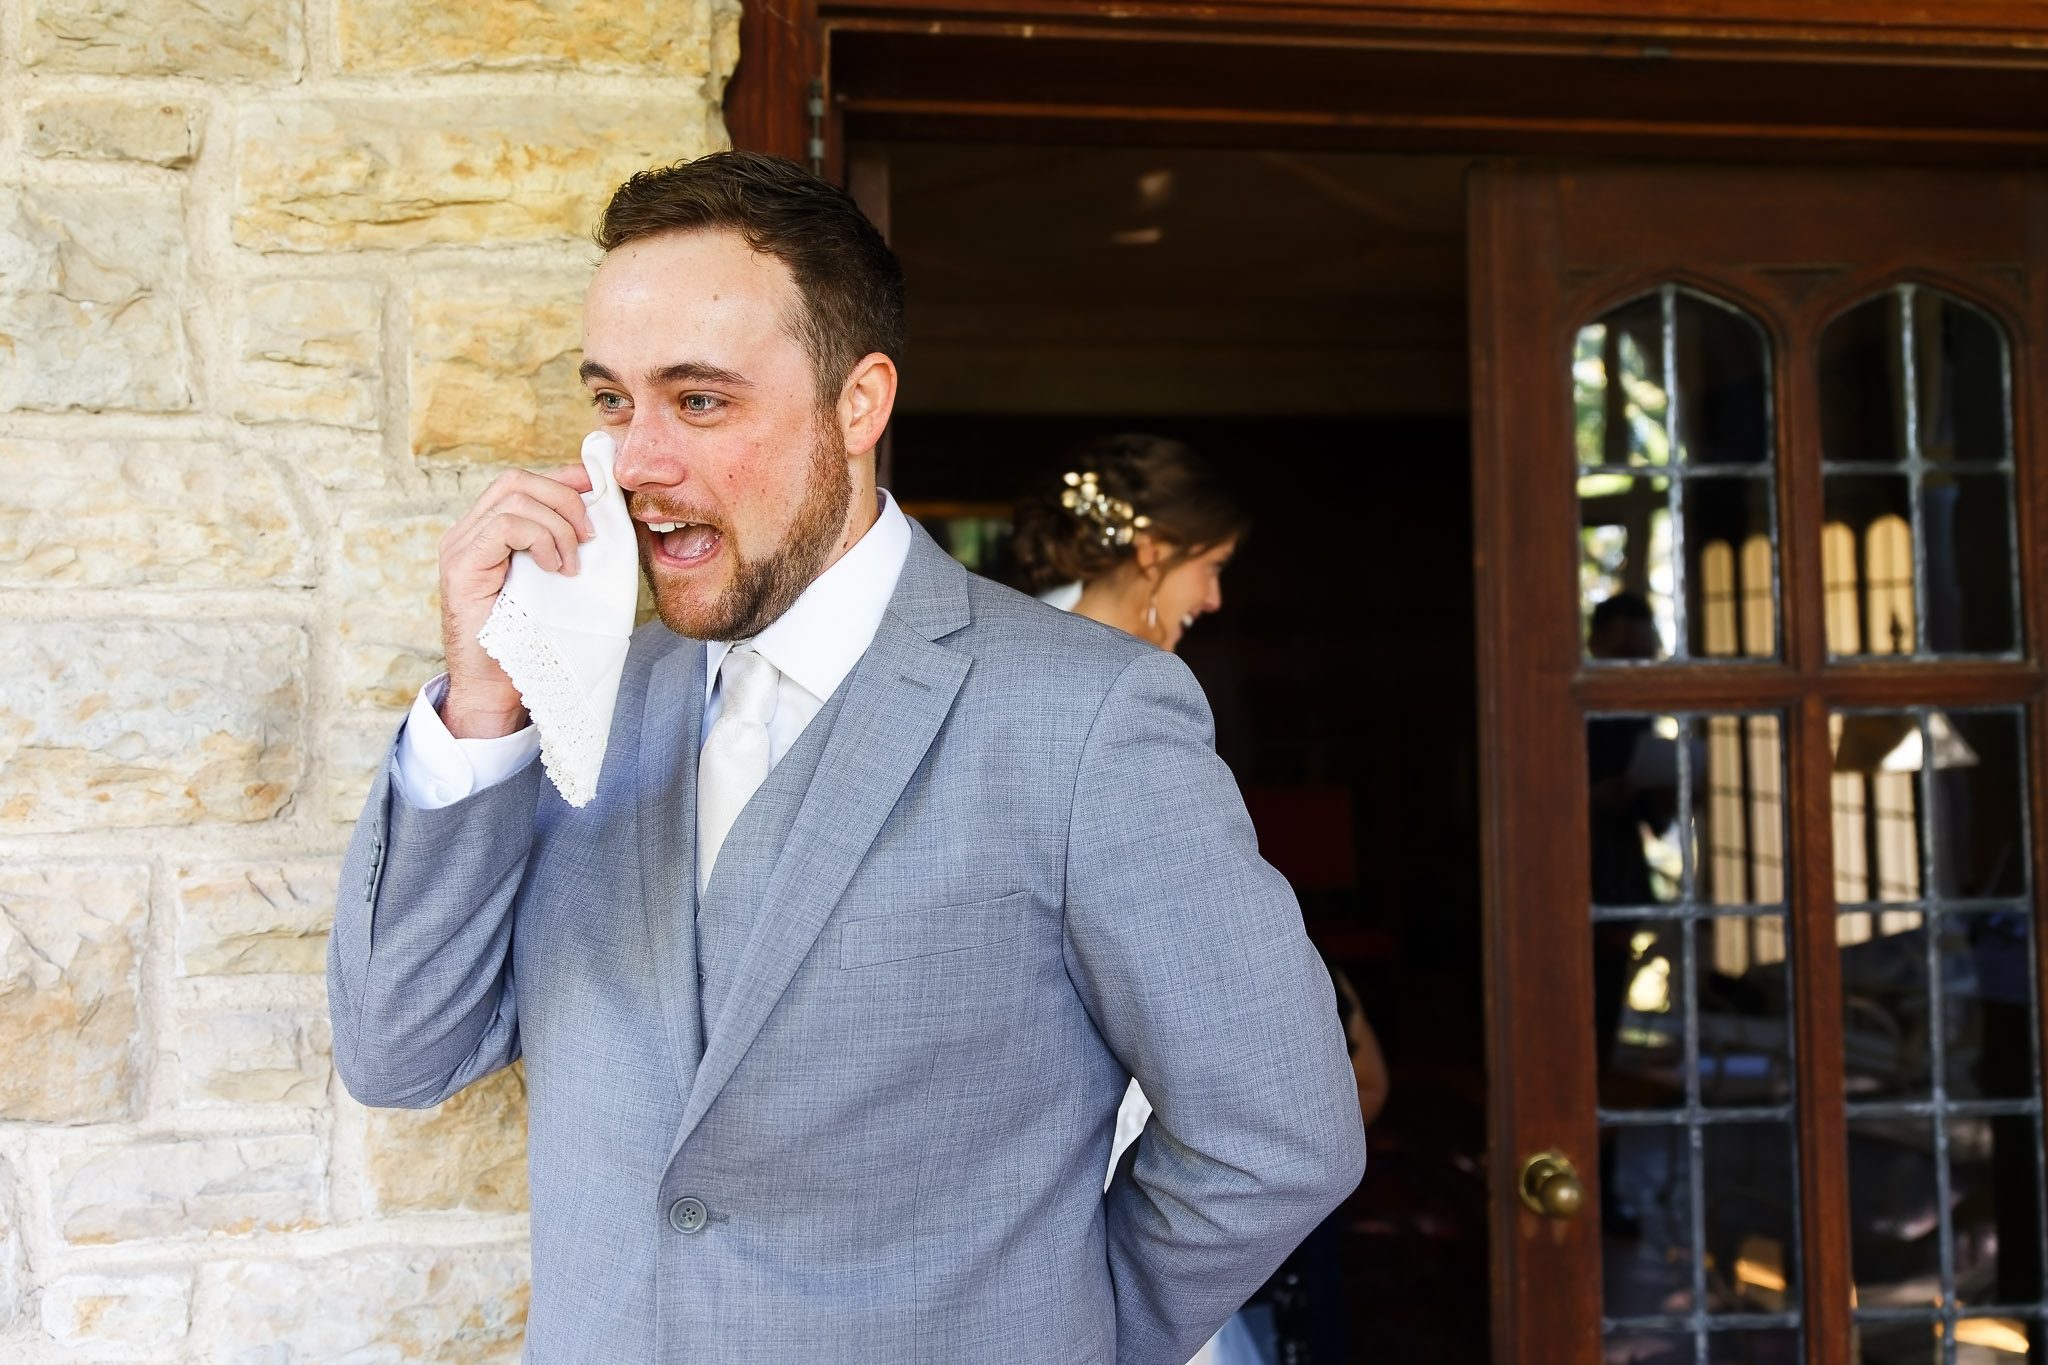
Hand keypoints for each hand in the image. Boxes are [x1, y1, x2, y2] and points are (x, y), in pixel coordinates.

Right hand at [437, 463, 594, 737]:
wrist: (497, 690)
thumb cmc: (532, 641)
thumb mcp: (556, 583)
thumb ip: (564, 547)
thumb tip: (601, 515)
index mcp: (486, 533)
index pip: (522, 483)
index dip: (563, 478)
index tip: (600, 487)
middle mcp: (467, 534)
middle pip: (517, 481)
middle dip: (565, 498)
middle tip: (591, 536)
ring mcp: (460, 547)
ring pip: (514, 497)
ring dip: (558, 526)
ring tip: (572, 565)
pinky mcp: (461, 566)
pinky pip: (506, 525)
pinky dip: (541, 539)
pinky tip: (555, 570)